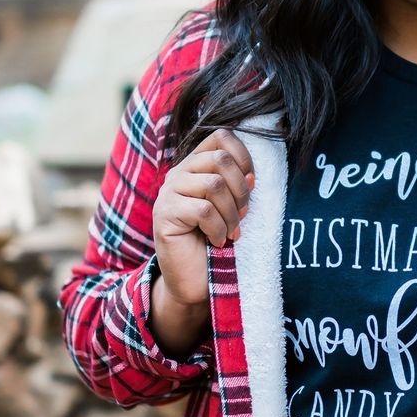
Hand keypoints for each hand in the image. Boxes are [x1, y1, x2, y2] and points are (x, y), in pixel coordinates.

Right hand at [152, 127, 255, 308]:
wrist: (195, 279)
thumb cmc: (216, 240)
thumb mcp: (232, 208)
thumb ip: (238, 186)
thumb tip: (252, 175)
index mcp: (196, 165)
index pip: (221, 136)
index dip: (244, 155)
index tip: (252, 183)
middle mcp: (179, 173)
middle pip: (221, 159)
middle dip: (241, 190)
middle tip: (242, 214)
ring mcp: (168, 192)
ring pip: (214, 185)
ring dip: (231, 213)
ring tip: (230, 231)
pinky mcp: (164, 214)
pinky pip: (203, 210)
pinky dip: (219, 228)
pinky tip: (217, 241)